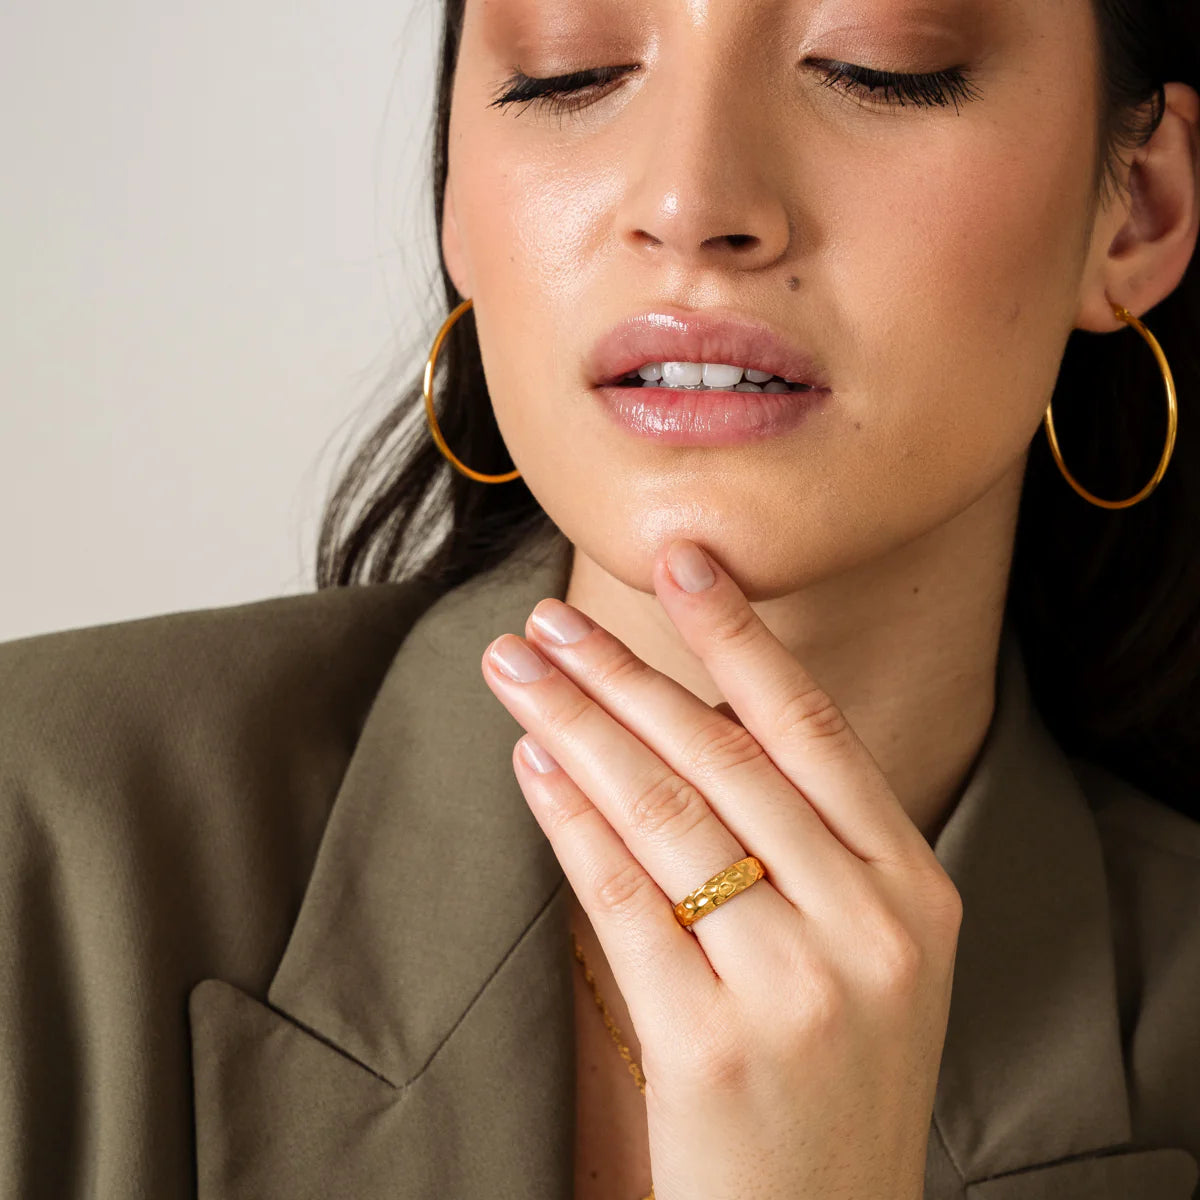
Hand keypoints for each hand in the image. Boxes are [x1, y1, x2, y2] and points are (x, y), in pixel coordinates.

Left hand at [479, 537, 962, 1199]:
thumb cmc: (832, 1073)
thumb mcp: (862, 950)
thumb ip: (804, 841)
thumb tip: (682, 717)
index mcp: (913, 888)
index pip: (813, 727)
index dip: (739, 634)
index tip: (682, 557)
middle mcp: (867, 925)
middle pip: (723, 758)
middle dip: (624, 674)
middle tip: (548, 623)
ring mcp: (796, 986)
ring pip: (663, 814)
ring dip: (578, 727)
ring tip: (518, 672)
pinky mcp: (713, 1044)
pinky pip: (622, 900)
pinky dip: (569, 820)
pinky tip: (532, 765)